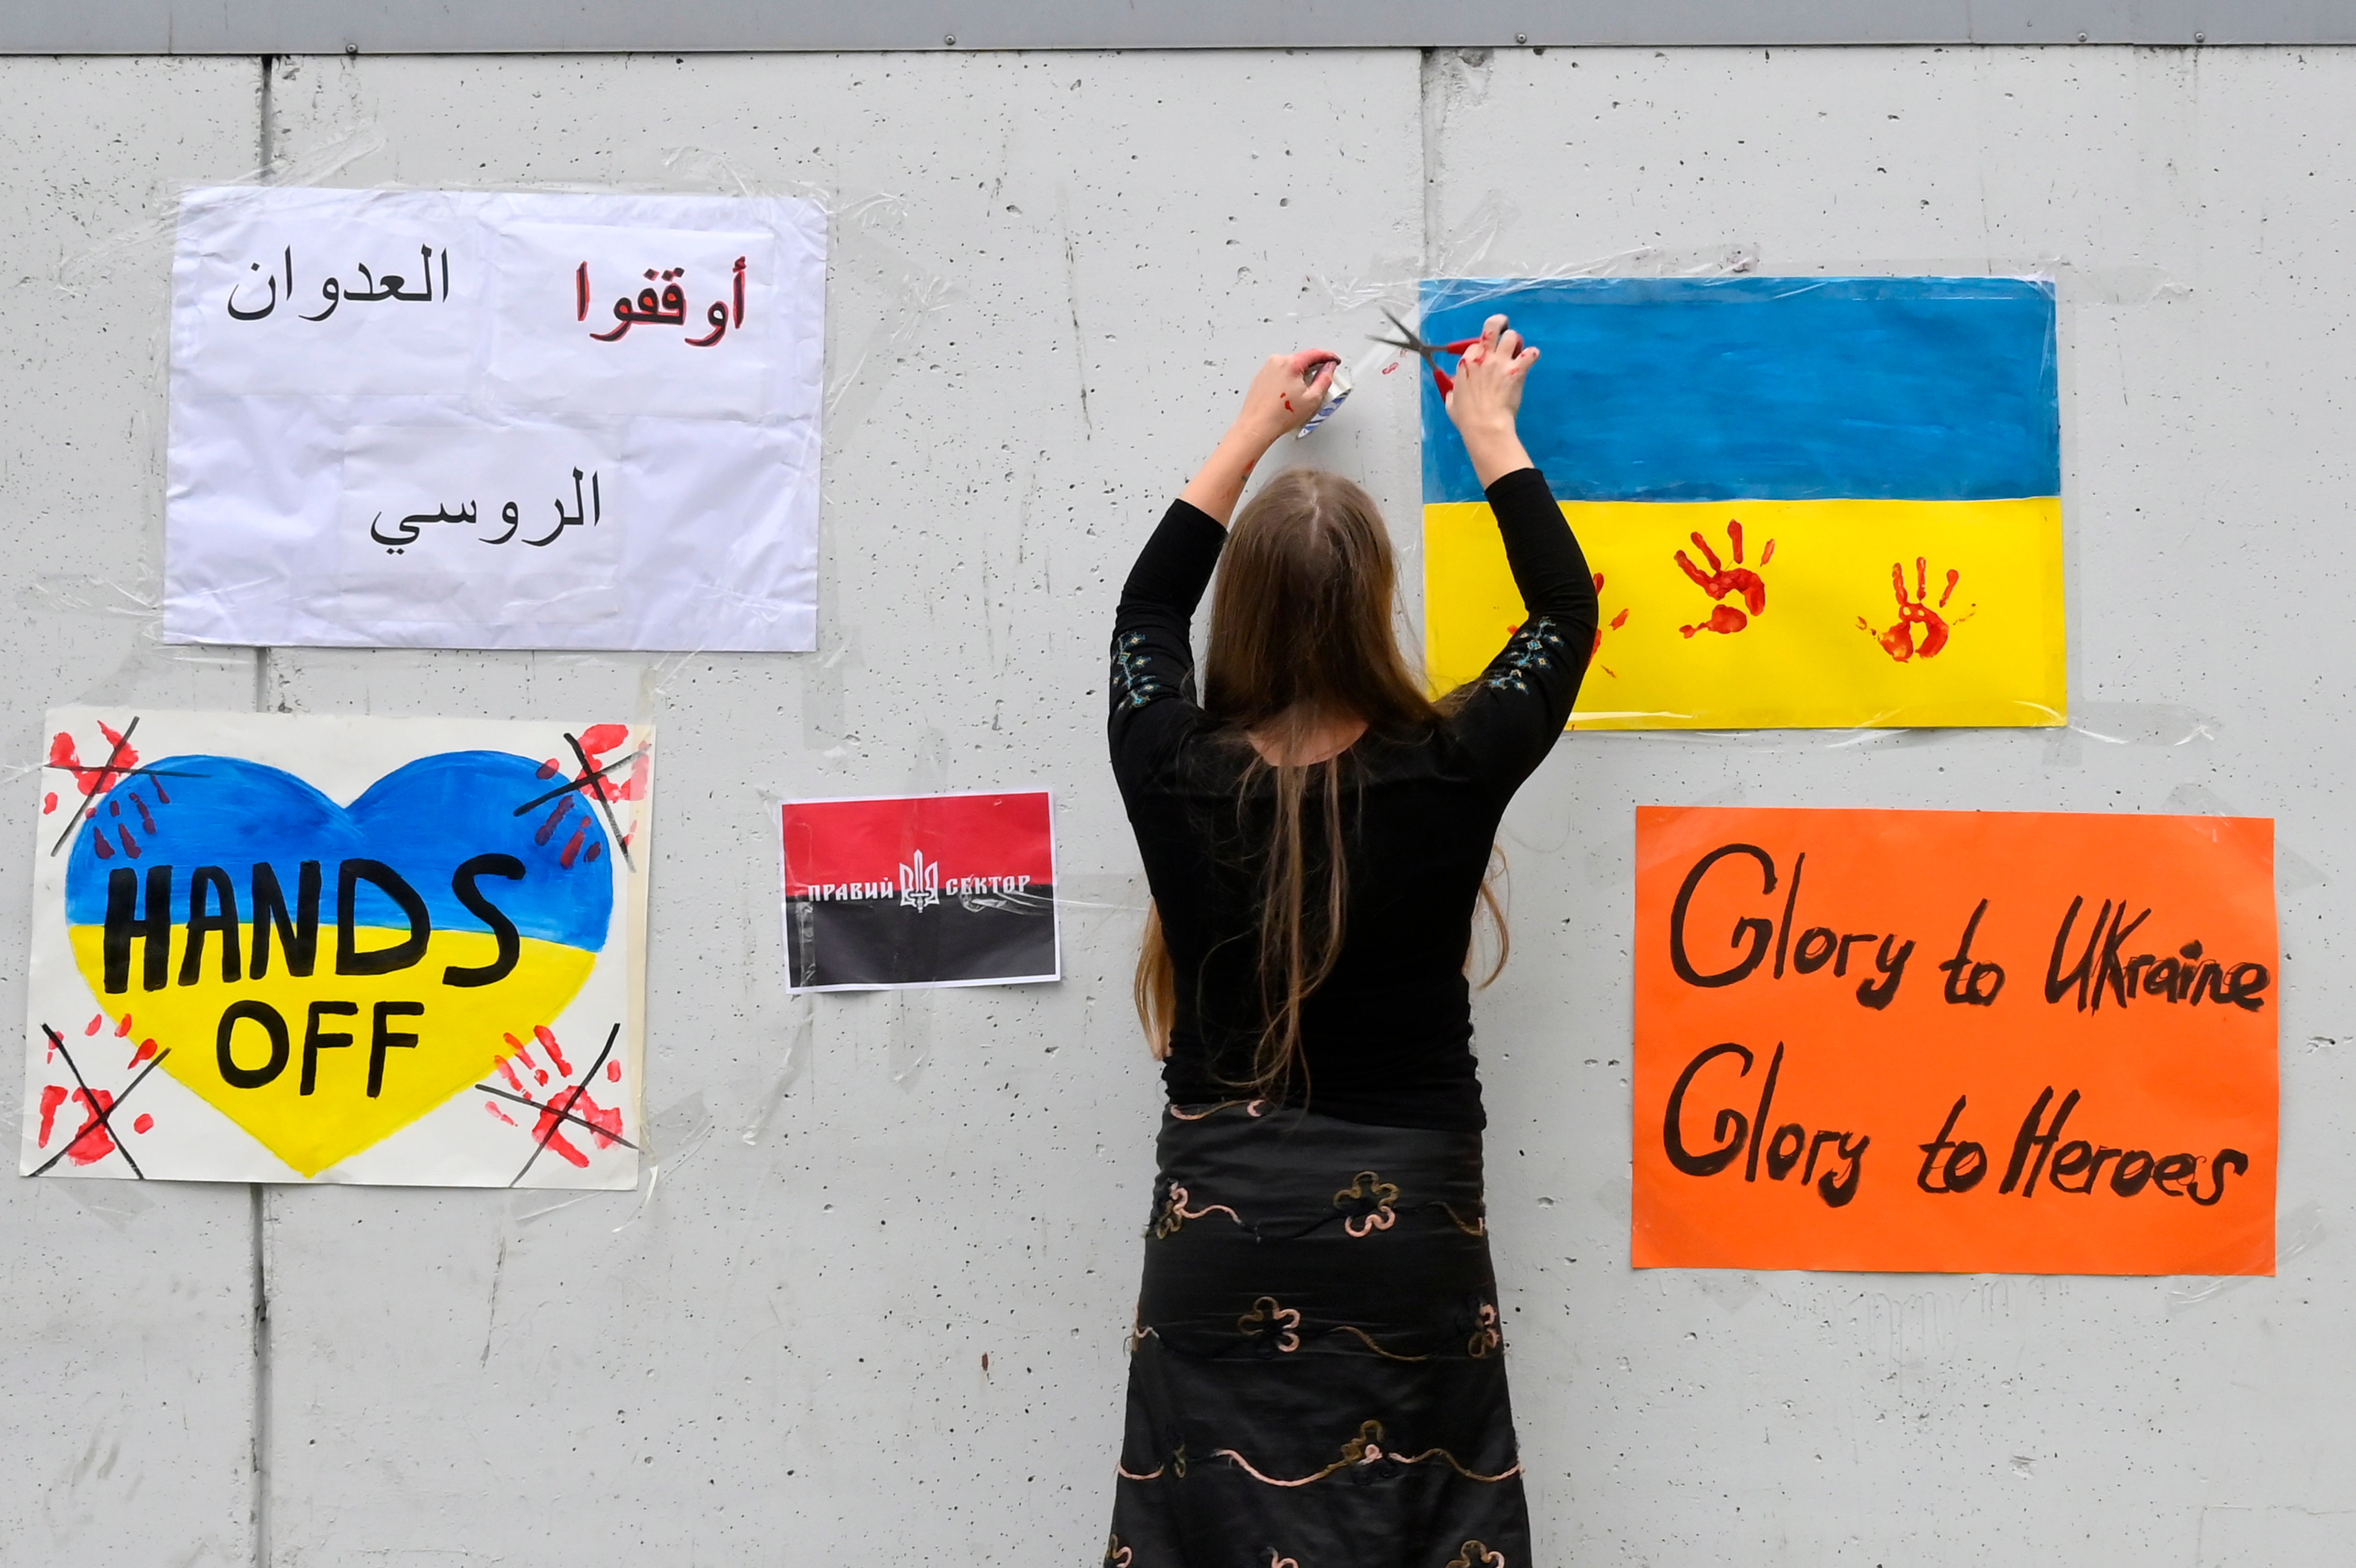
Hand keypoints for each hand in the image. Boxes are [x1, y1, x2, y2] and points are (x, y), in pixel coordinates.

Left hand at [1235, 349, 1340, 443]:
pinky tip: (1288, 396)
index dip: (1329, 356)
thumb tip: (1329, 368)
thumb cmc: (1279, 416)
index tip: (1334, 360)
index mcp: (1290, 363)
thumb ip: (1325, 379)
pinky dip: (1287, 380)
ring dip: (1300, 375)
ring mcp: (1267, 368)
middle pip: (1302, 360)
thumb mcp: (1312, 399)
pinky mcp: (1261, 377)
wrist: (1257, 426)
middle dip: (1313, 369)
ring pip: (1290, 367)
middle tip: (1319, 384)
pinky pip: (1280, 373)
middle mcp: (1276, 361)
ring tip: (1300, 395)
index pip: (1315, 353)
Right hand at [1445, 314, 1537, 486]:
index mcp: (1466, 363)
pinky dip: (1533, 355)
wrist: (1485, 425)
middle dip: (1500, 323)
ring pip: (1512, 336)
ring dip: (1517, 341)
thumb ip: (1452, 390)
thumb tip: (1453, 389)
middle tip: (1505, 328)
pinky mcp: (1517, 370)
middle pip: (1493, 326)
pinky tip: (1531, 359)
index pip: (1476, 344)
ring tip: (1518, 351)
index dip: (1482, 349)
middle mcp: (1484, 357)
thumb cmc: (1467, 417)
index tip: (1486, 357)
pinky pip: (1531, 353)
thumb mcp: (1451, 401)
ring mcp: (1501, 362)